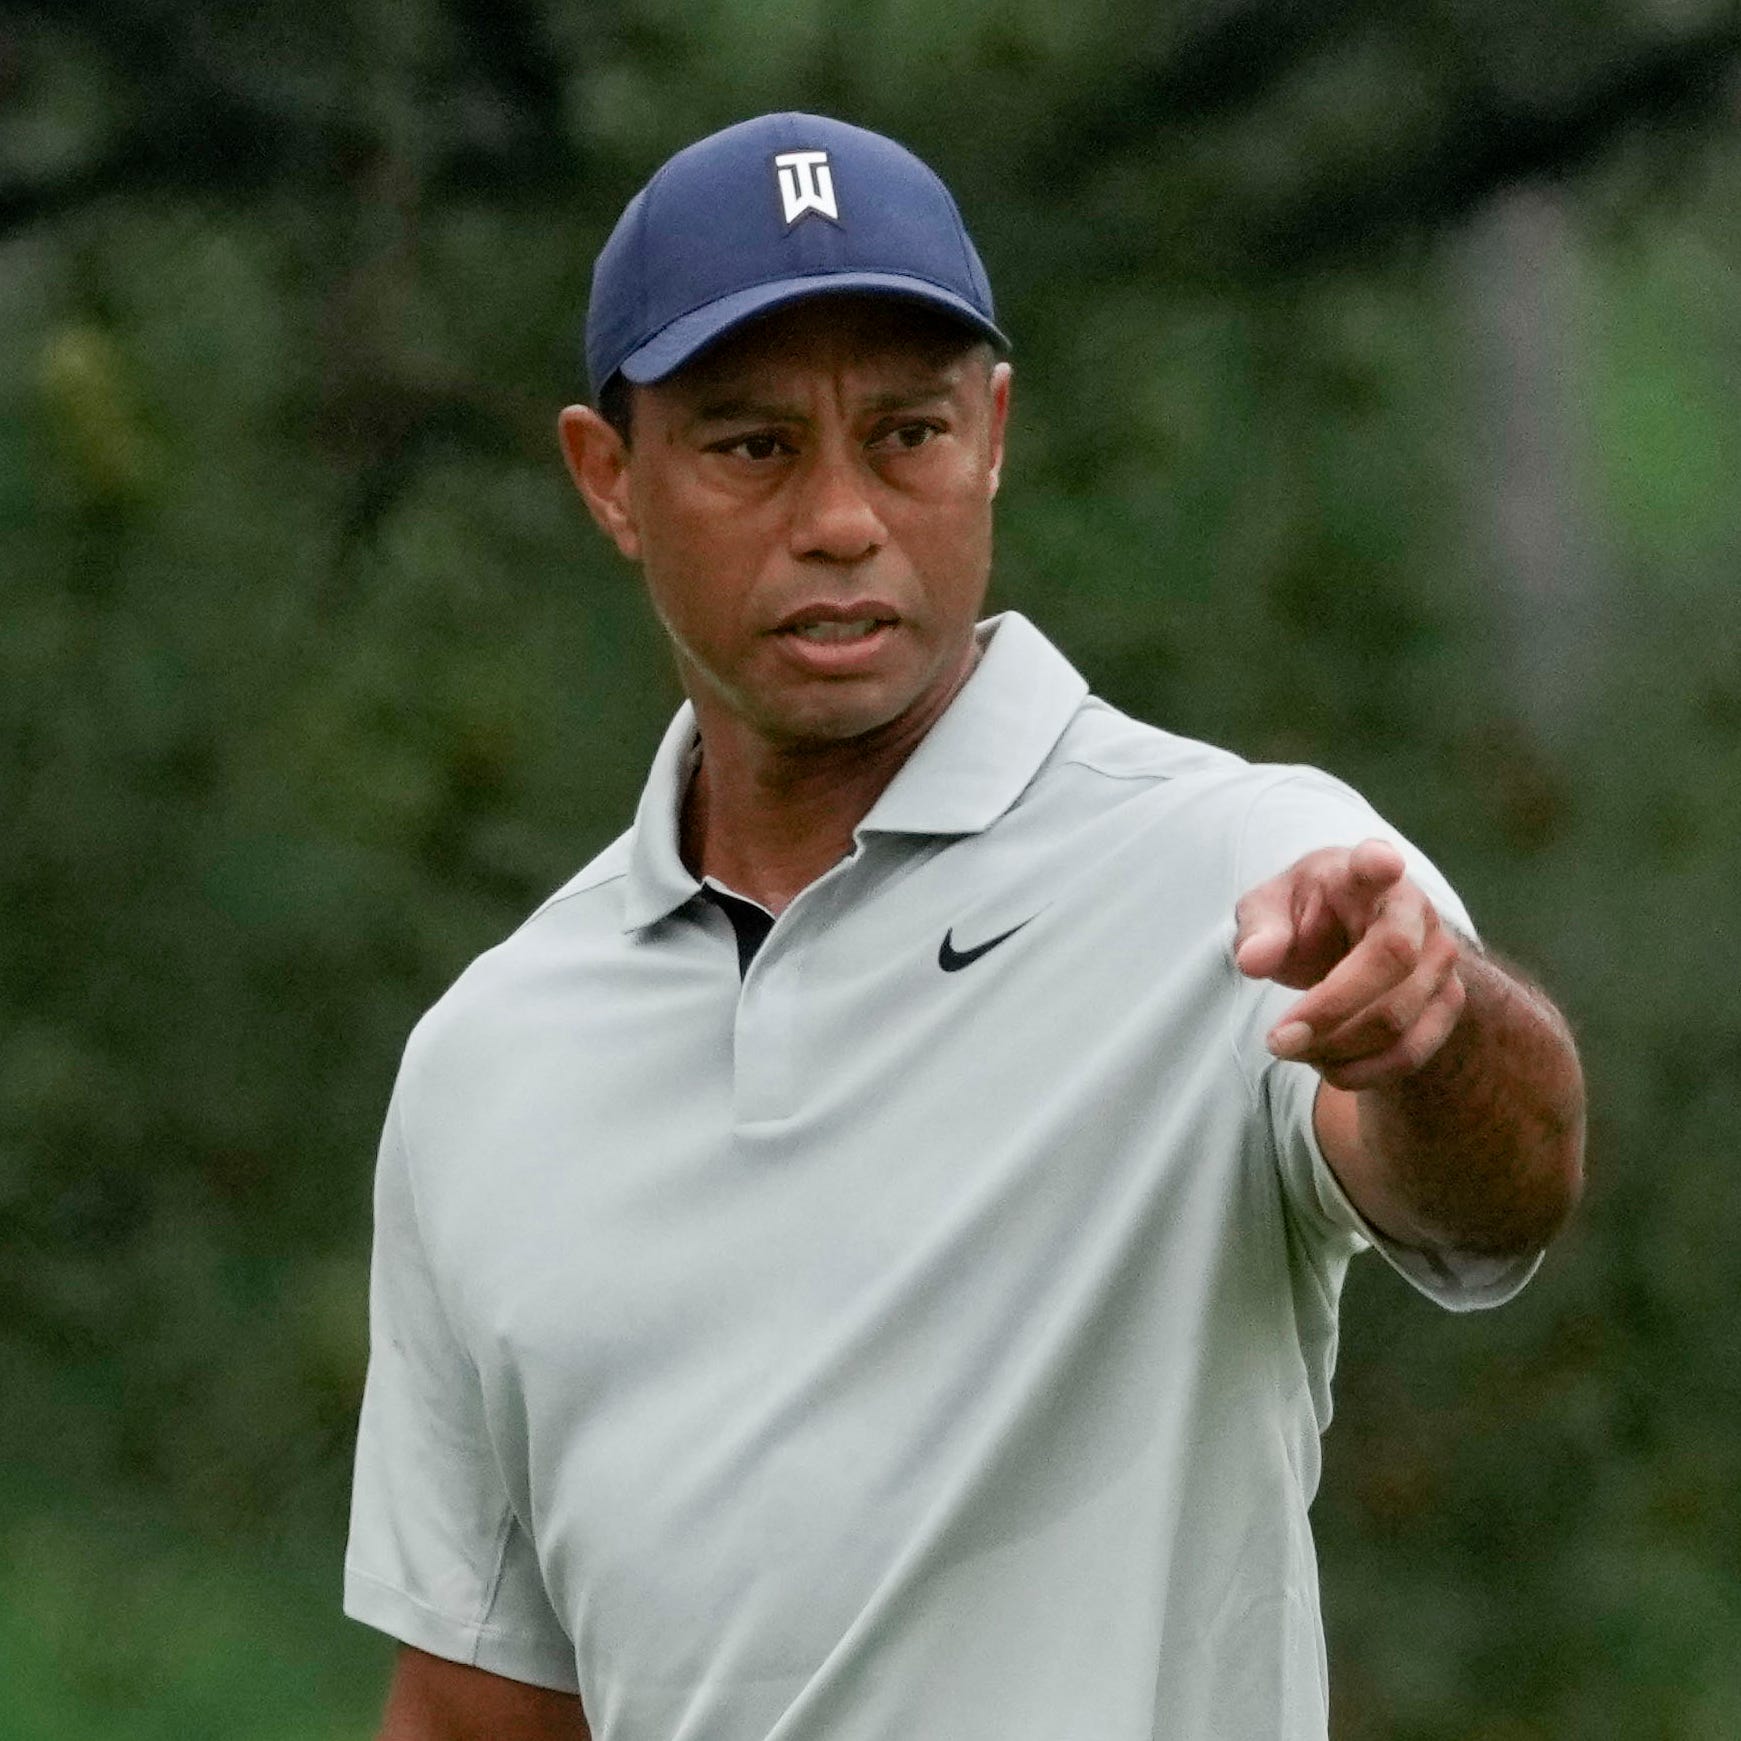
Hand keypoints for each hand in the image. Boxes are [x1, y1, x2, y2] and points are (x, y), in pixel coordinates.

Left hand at [1233, 838, 1465, 1091]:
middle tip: (1276, 1041)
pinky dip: (1362, 1071)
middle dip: (1330, 1010)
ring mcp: (1439, 956)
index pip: (1376, 862)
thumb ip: (1259, 931)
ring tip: (1292, 1050)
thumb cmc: (1303, 917)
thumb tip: (1252, 961)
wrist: (1349, 944)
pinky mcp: (1446, 1002)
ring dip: (1337, 1049)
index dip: (1380, 863)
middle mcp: (1413, 909)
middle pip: (1391, 960)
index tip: (1381, 861)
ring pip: (1399, 1018)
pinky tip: (1325, 1066)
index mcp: (1362, 872)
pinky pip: (1411, 1052)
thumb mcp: (1268, 912)